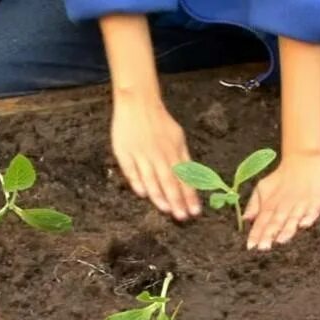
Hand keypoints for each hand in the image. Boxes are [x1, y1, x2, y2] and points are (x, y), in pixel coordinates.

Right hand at [111, 96, 200, 219]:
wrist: (138, 103)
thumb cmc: (159, 122)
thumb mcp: (178, 138)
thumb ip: (183, 159)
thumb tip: (191, 180)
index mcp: (173, 151)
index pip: (184, 177)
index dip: (190, 195)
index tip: (195, 211)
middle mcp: (159, 154)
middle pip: (169, 180)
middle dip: (177, 200)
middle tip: (183, 217)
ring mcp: (141, 153)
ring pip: (151, 178)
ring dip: (159, 195)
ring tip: (166, 209)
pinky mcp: (124, 152)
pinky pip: (131, 170)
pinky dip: (137, 182)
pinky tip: (142, 194)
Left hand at [243, 153, 319, 249]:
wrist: (303, 160)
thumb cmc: (281, 178)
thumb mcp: (263, 188)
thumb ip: (254, 205)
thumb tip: (244, 219)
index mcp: (270, 204)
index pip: (261, 221)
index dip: (256, 233)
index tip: (250, 246)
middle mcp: (285, 206)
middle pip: (276, 222)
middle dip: (269, 235)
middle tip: (263, 247)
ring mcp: (301, 204)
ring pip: (293, 219)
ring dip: (287, 229)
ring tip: (280, 240)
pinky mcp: (317, 201)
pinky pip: (313, 210)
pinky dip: (308, 217)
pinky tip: (304, 225)